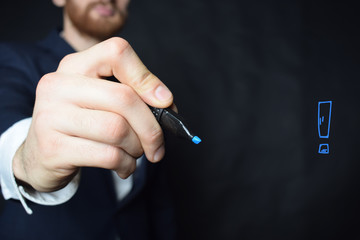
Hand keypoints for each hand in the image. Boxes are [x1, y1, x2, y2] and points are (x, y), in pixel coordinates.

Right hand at [12, 38, 172, 191]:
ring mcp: (52, 116)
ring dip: (137, 148)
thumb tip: (167, 104)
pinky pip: (108, 156)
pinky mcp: (53, 147)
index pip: (116, 52)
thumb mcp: (100, 100)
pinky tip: (123, 167)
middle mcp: (58, 85)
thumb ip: (131, 95)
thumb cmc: (80, 125)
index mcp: (74, 66)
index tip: (165, 102)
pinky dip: (126, 165)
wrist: (39, 155)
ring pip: (118, 130)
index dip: (146, 77)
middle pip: (124, 98)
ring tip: (135, 154)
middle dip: (151, 127)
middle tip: (157, 145)